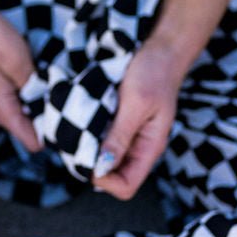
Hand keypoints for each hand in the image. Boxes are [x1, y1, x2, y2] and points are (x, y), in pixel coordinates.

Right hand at [0, 0, 43, 154]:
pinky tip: (25, 71)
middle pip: (29, 128)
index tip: (65, 111)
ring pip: (22, 113)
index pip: (33, 142)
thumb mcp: (19, 61)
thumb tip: (54, 108)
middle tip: (53, 84)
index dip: (53, 131)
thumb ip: (37, 89)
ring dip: (34, 97)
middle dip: (44, 110)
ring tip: (38, 74)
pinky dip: (24, 91)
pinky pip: (13, 102)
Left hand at [91, 40, 187, 199]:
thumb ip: (120, 135)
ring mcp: (128, 135)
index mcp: (149, 148)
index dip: (104, 180)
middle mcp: (138, 147)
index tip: (86, 158)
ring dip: (88, 149)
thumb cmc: (154, 73)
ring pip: (103, 158)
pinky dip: (89, 133)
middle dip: (91, 165)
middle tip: (76, 144)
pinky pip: (101, 138)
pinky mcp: (119, 122)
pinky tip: (82, 119)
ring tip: (78, 130)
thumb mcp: (136, 103)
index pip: (126, 186)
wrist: (161, 50)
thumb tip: (101, 167)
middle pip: (112, 176)